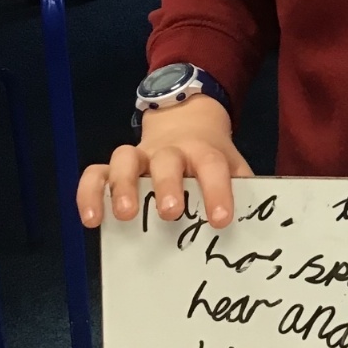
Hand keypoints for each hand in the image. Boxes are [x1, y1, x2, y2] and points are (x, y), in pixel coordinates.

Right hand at [77, 96, 252, 231]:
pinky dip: (89, 192)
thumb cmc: (210, 158)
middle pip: (166, 160)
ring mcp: (140, 155)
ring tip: (125, 215)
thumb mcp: (232, 166)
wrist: (188, 120)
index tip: (221, 220)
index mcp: (203, 151)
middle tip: (170, 213)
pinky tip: (92, 220)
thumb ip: (243, 190)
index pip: (213, 167)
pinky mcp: (114, 164)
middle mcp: (170, 150)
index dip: (217, 191)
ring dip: (123, 186)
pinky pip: (95, 172)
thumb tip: (258, 226)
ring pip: (125, 159)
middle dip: (167, 185)